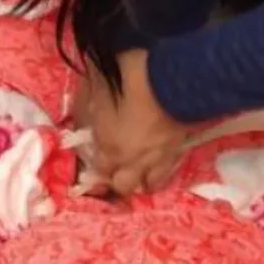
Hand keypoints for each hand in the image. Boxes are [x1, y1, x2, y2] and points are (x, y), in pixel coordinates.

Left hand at [88, 49, 187, 195]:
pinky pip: (168, 172)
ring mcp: (158, 159)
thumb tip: (84, 119)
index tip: (96, 155)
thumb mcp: (94, 90)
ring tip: (137, 169)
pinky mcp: (179, 151)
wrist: (171, 78)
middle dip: (116, 180)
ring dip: (141, 179)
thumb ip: (87, 110)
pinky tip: (157, 164)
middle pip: (122, 186)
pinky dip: (161, 171)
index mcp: (109, 146)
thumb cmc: (126, 80)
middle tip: (114, 166)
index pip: (99, 169)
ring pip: (149, 185)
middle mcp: (132, 161)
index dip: (96, 164)